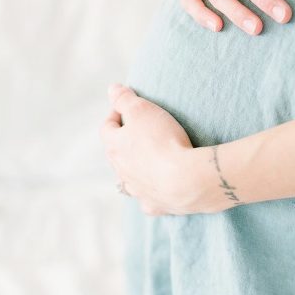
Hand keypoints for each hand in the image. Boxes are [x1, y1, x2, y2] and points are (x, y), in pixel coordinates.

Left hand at [101, 84, 201, 215]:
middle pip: (116, 154)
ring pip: (129, 179)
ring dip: (136, 168)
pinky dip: (152, 190)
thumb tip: (111, 89)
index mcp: (114, 147)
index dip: (116, 114)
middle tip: (140, 130)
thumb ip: (124, 98)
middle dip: (125, 140)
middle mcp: (121, 172)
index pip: (107, 127)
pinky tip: (161, 186)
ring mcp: (137, 191)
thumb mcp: (142, 110)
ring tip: (149, 158)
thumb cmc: (162, 140)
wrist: (186, 180)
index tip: (129, 106)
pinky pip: (148, 197)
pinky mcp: (155, 205)